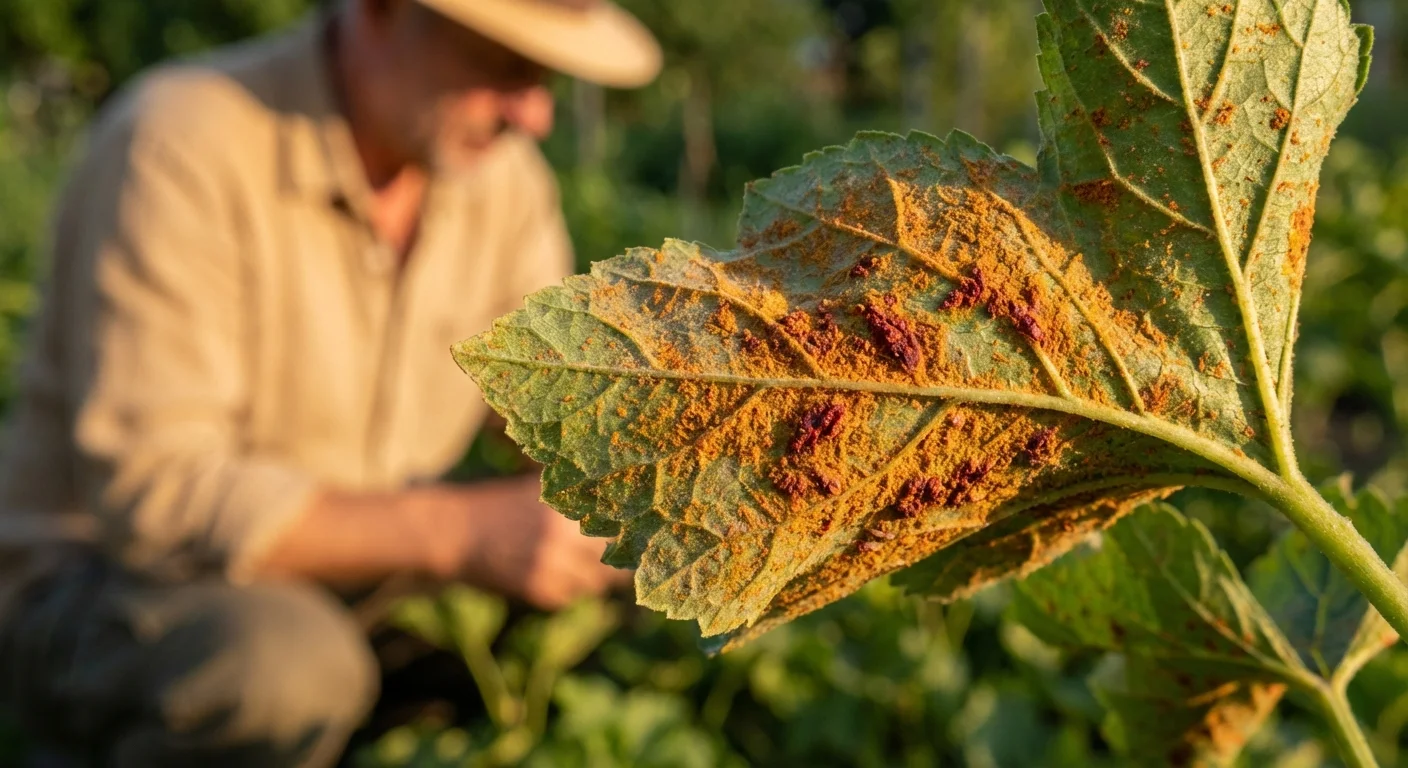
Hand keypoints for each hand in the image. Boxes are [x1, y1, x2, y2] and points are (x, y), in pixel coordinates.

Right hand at [431, 476, 629, 609]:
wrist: (456, 533)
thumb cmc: (504, 506)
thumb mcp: (541, 488)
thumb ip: (580, 494)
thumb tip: (629, 501)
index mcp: (569, 504)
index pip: (620, 527)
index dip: (636, 537)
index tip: (647, 540)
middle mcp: (564, 534)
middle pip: (615, 559)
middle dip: (619, 561)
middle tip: (624, 559)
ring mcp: (551, 564)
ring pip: (595, 582)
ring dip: (591, 577)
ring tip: (574, 563)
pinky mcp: (538, 590)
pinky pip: (570, 596)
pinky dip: (567, 589)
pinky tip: (549, 573)